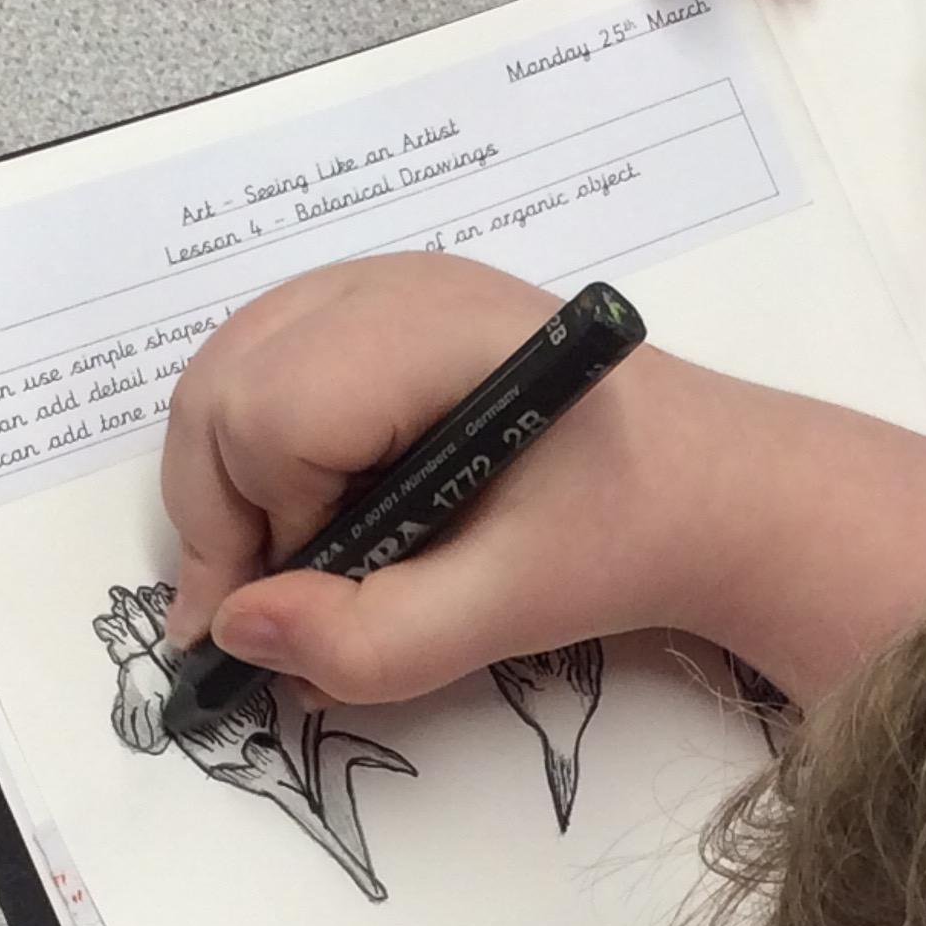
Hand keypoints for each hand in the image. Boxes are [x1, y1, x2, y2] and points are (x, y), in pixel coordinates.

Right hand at [161, 254, 720, 701]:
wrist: (703, 485)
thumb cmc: (622, 538)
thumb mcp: (510, 612)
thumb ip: (376, 639)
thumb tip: (239, 631)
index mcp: (440, 337)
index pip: (271, 415)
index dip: (265, 528)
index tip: (301, 611)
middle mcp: (390, 288)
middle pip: (221, 387)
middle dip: (222, 515)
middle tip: (265, 611)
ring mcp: (373, 286)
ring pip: (222, 377)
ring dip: (229, 489)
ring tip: (291, 570)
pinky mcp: (369, 310)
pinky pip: (257, 370)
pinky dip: (253, 456)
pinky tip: (317, 514)